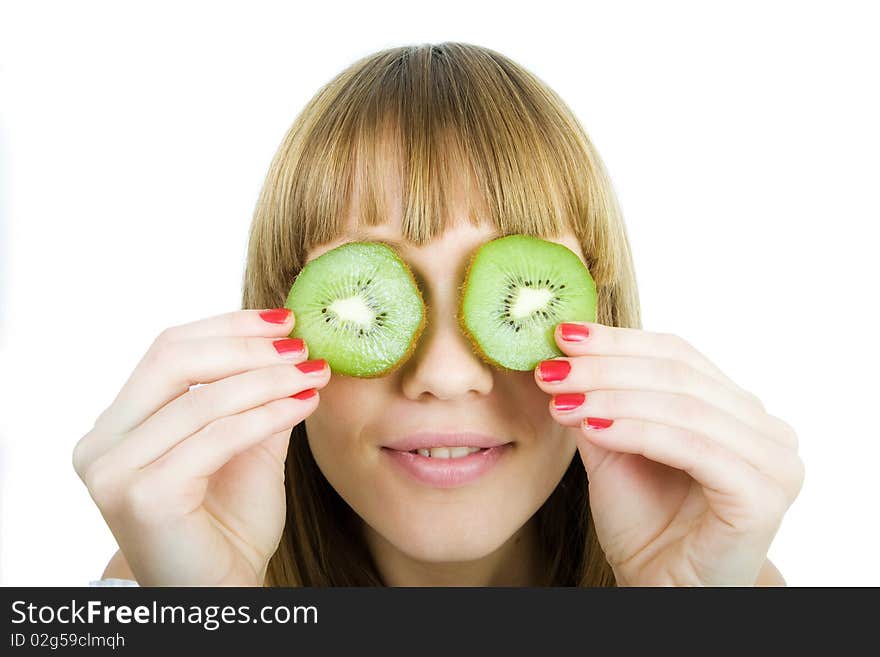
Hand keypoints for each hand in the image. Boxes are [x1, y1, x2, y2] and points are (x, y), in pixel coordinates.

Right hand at [72, 309, 329, 585]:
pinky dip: (267, 414)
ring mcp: (115, 471)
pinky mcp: (143, 495)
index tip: (284, 319)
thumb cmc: (230, 523)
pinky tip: (303, 405)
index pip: (168, 349)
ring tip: (313, 374)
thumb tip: (289, 342)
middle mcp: (103, 443)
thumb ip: (255, 396)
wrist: (223, 592)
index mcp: (119, 424)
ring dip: (268, 379)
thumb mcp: (246, 445)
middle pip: (173, 359)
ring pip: (202, 399)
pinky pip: (217, 437)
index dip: (228, 326)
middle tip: (301, 346)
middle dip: (246, 346)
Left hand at [535, 321, 803, 585]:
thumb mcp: (613, 448)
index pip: (677, 353)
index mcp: (736, 407)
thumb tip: (566, 350)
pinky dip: (639, 432)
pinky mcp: (763, 495)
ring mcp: (774, 460)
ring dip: (613, 398)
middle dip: (606, 368)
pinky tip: (594, 429)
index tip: (562, 336)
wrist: (664, 589)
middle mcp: (766, 427)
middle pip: (679, 374)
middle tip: (551, 370)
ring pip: (684, 407)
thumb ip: (601, 400)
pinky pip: (694, 448)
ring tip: (562, 400)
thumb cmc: (645, 521)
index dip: (617, 341)